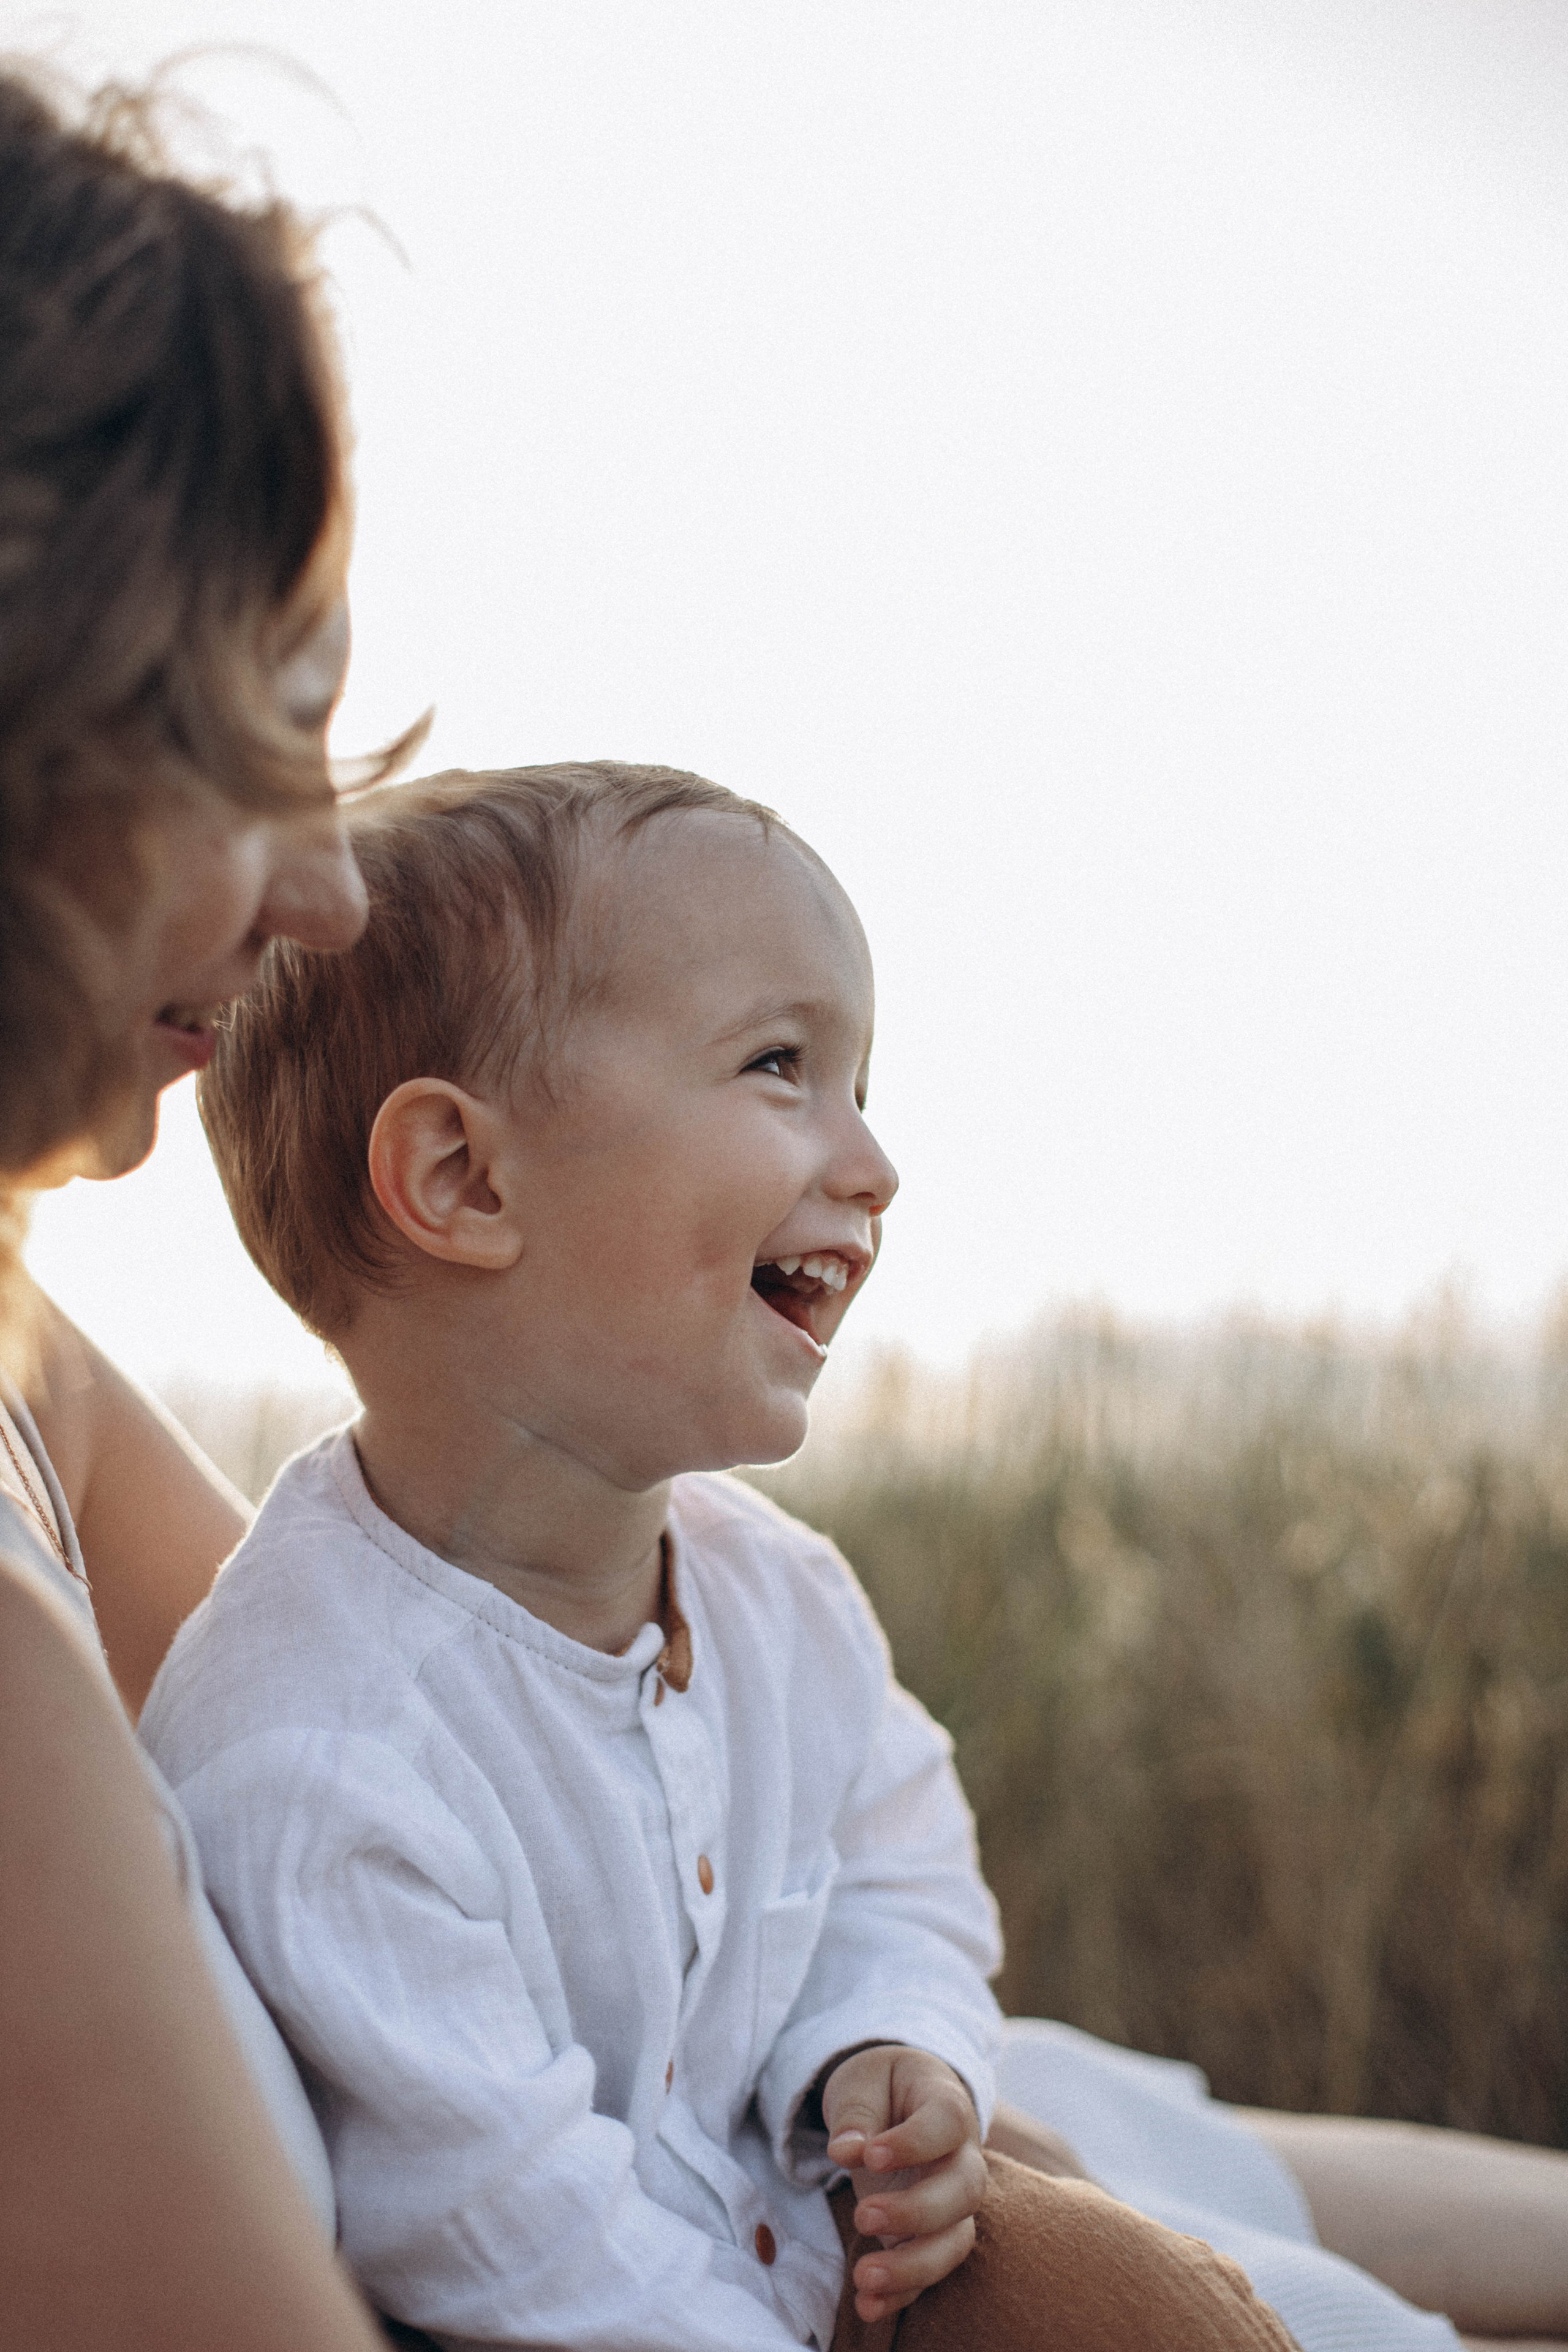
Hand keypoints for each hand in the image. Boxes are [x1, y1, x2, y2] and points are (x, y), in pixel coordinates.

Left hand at [822, 2043, 987, 2323]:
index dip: (914, 2142)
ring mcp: (952, 2203)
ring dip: (913, 2265)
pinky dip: (901, 2294)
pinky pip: (929, 2272)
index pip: (947, 2122)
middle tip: (863, 2215)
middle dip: (916, 2212)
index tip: (870, 2155)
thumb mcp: (863, 2081)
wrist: (901, 2104)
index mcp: (948, 2106)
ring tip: (864, 2277)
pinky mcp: (930, 2237)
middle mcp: (962, 2159)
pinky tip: (866, 2305)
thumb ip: (856, 2112)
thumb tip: (846, 2150)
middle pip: (963, 2191)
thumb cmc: (884, 2087)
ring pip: (954, 2241)